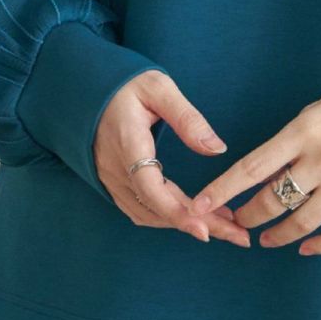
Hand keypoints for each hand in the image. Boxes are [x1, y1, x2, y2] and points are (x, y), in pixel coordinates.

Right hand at [95, 69, 250, 247]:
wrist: (84, 88)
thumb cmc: (124, 84)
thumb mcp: (158, 88)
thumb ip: (187, 117)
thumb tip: (216, 148)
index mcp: (128, 144)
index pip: (151, 188)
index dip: (177, 213)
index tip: (206, 230)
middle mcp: (116, 169)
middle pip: (158, 209)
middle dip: (198, 224)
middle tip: (237, 235)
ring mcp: (112, 179)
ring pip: (149, 214)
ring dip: (184, 223)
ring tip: (224, 225)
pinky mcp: (113, 182)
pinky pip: (140, 209)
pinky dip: (167, 216)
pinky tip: (192, 215)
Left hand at [185, 70, 320, 255]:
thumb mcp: (317, 112)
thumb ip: (290, 144)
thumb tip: (260, 178)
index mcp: (304, 129)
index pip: (252, 166)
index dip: (223, 189)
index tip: (200, 204)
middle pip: (272, 200)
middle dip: (248, 217)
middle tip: (237, 222)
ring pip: (301, 222)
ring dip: (278, 235)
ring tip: (267, 239)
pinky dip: (318, 246)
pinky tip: (305, 247)